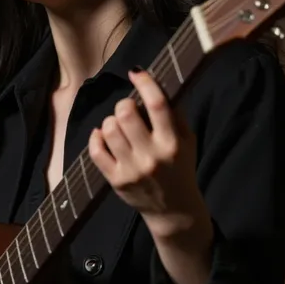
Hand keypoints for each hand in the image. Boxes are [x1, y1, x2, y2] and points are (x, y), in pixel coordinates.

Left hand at [88, 69, 209, 241]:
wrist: (173, 210)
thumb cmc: (179, 167)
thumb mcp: (187, 141)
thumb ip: (174, 115)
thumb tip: (153, 84)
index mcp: (173, 143)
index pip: (158, 105)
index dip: (145, 83)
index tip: (136, 73)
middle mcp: (151, 156)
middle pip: (126, 114)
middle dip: (124, 104)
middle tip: (128, 108)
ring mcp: (131, 169)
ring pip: (109, 129)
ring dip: (111, 121)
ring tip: (118, 125)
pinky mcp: (115, 180)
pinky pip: (96, 151)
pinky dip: (96, 137)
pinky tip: (103, 135)